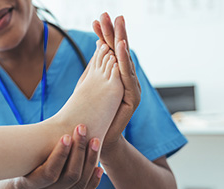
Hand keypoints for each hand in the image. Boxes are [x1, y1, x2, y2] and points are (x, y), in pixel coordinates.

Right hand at [0, 125, 103, 188]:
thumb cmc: (0, 183)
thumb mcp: (5, 169)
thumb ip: (19, 155)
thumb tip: (31, 129)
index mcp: (26, 188)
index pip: (49, 174)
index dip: (60, 155)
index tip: (65, 136)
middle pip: (69, 177)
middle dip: (78, 151)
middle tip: (81, 129)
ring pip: (78, 185)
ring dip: (88, 161)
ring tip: (94, 141)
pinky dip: (92, 181)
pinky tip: (98, 167)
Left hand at [92, 14, 141, 157]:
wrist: (97, 139)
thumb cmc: (93, 113)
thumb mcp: (92, 84)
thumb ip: (96, 65)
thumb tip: (98, 43)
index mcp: (114, 74)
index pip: (109, 50)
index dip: (104, 34)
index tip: (96, 19)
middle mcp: (124, 79)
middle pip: (119, 52)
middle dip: (115, 32)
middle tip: (110, 14)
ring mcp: (129, 88)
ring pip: (125, 62)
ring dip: (121, 42)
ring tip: (118, 26)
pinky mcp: (132, 99)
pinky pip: (127, 77)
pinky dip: (124, 62)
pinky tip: (121, 49)